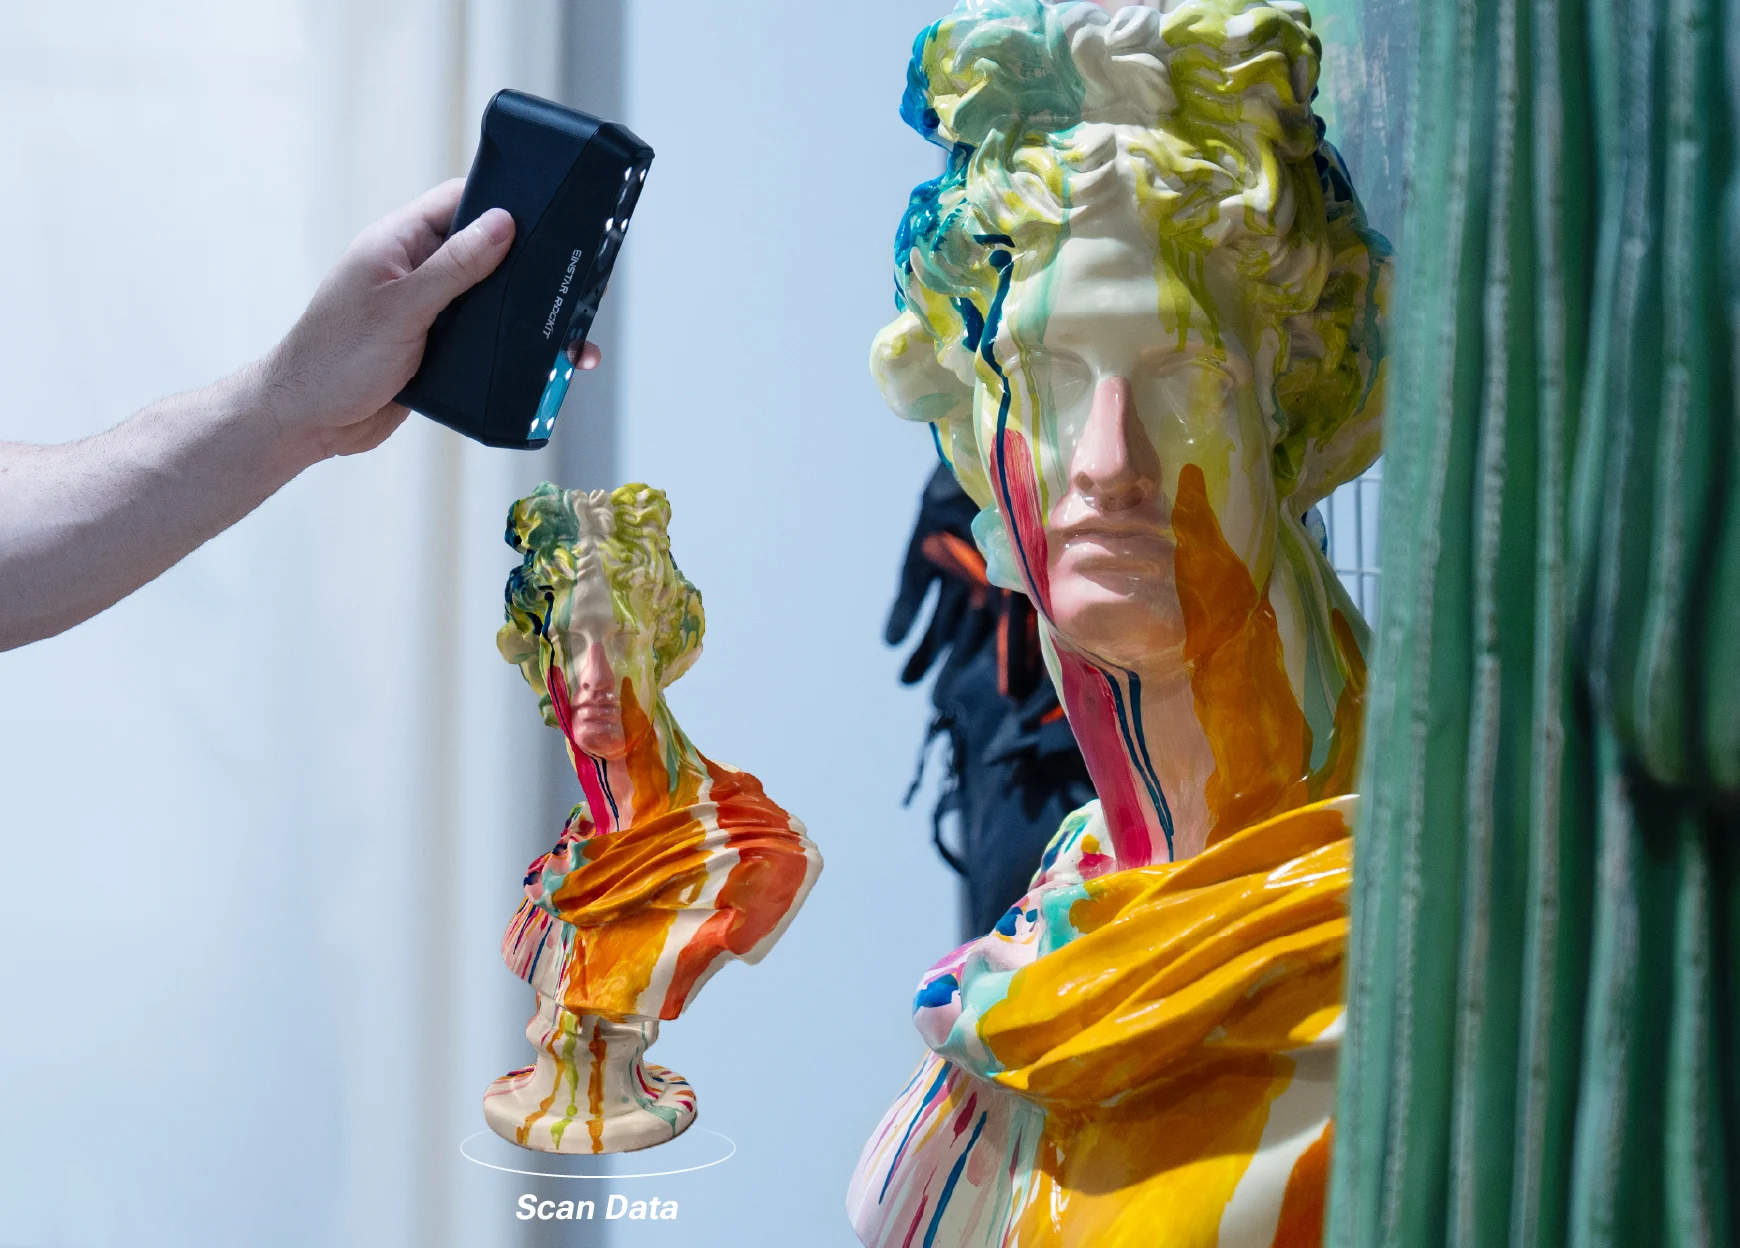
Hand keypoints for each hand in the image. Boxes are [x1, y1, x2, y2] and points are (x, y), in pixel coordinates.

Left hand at [259, 179, 602, 461]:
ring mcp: (431, 311)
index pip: (460, 202)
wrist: (310, 422)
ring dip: (529, 316)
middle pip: (488, 252)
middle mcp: (418, 272)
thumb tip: (504, 223)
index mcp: (400, 243)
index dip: (504, 199)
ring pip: (493, 301)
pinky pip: (486, 340)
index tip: (551, 208)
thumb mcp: (400, 307)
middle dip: (531, 266)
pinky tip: (546, 364)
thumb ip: (454, 266)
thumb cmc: (336, 358)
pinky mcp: (440, 350)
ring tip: (575, 333)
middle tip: (581, 279)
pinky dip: (514, 349)